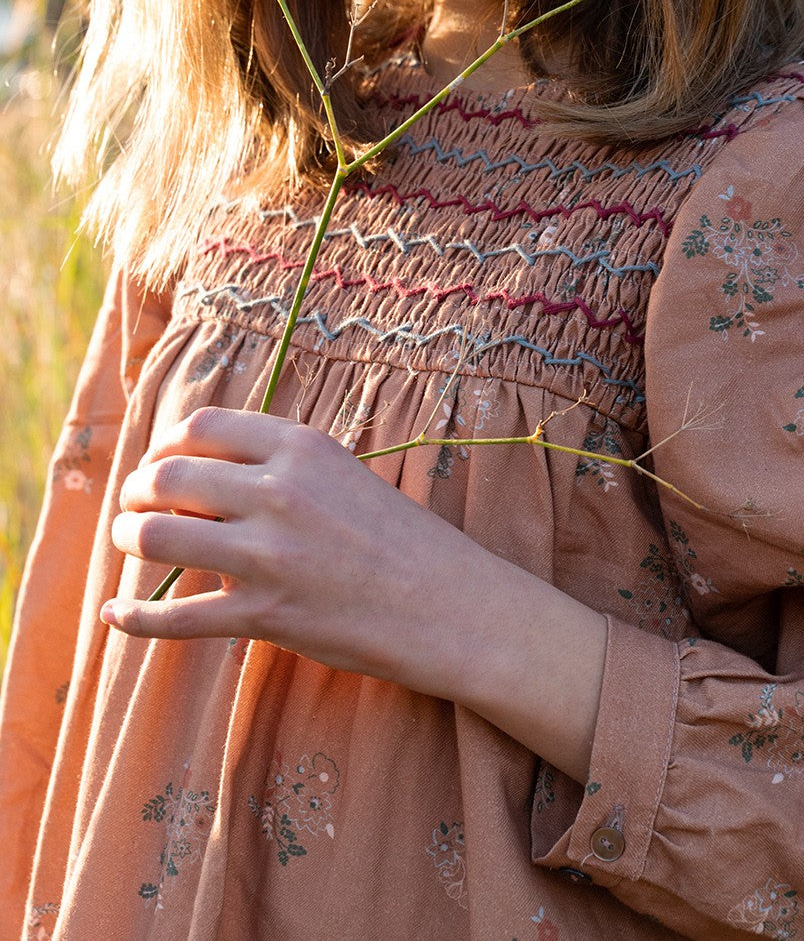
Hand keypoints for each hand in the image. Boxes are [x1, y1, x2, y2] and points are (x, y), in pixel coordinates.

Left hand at [106, 405, 606, 780]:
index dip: (166, 445)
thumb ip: (280, 463)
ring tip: (128, 542)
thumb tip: (204, 465)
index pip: (201, 428)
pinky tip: (115, 614)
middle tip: (134, 504)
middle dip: (138, 490)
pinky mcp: (264, 614)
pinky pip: (175, 616)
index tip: (159, 461)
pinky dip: (134, 618)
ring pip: (157, 537)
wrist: (446, 604)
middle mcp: (278, 492)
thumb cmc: (399, 538)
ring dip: (128, 538)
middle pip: (169, 477)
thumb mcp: (342, 473)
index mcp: (300, 447)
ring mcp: (268, 555)